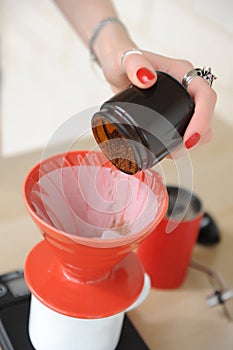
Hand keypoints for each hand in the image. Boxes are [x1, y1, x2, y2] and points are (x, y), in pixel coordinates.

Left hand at [100, 49, 216, 148]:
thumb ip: (134, 64)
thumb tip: (146, 78)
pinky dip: (179, 142)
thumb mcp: (125, 59)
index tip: (189, 138)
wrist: (115, 66)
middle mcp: (184, 87)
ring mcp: (178, 101)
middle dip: (197, 137)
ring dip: (190, 142)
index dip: (203, 119)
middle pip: (204, 115)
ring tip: (171, 153)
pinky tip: (167, 149)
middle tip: (178, 151)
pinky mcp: (170, 112)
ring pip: (196, 125)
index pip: (205, 96)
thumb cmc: (121, 58)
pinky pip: (183, 129)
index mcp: (181, 73)